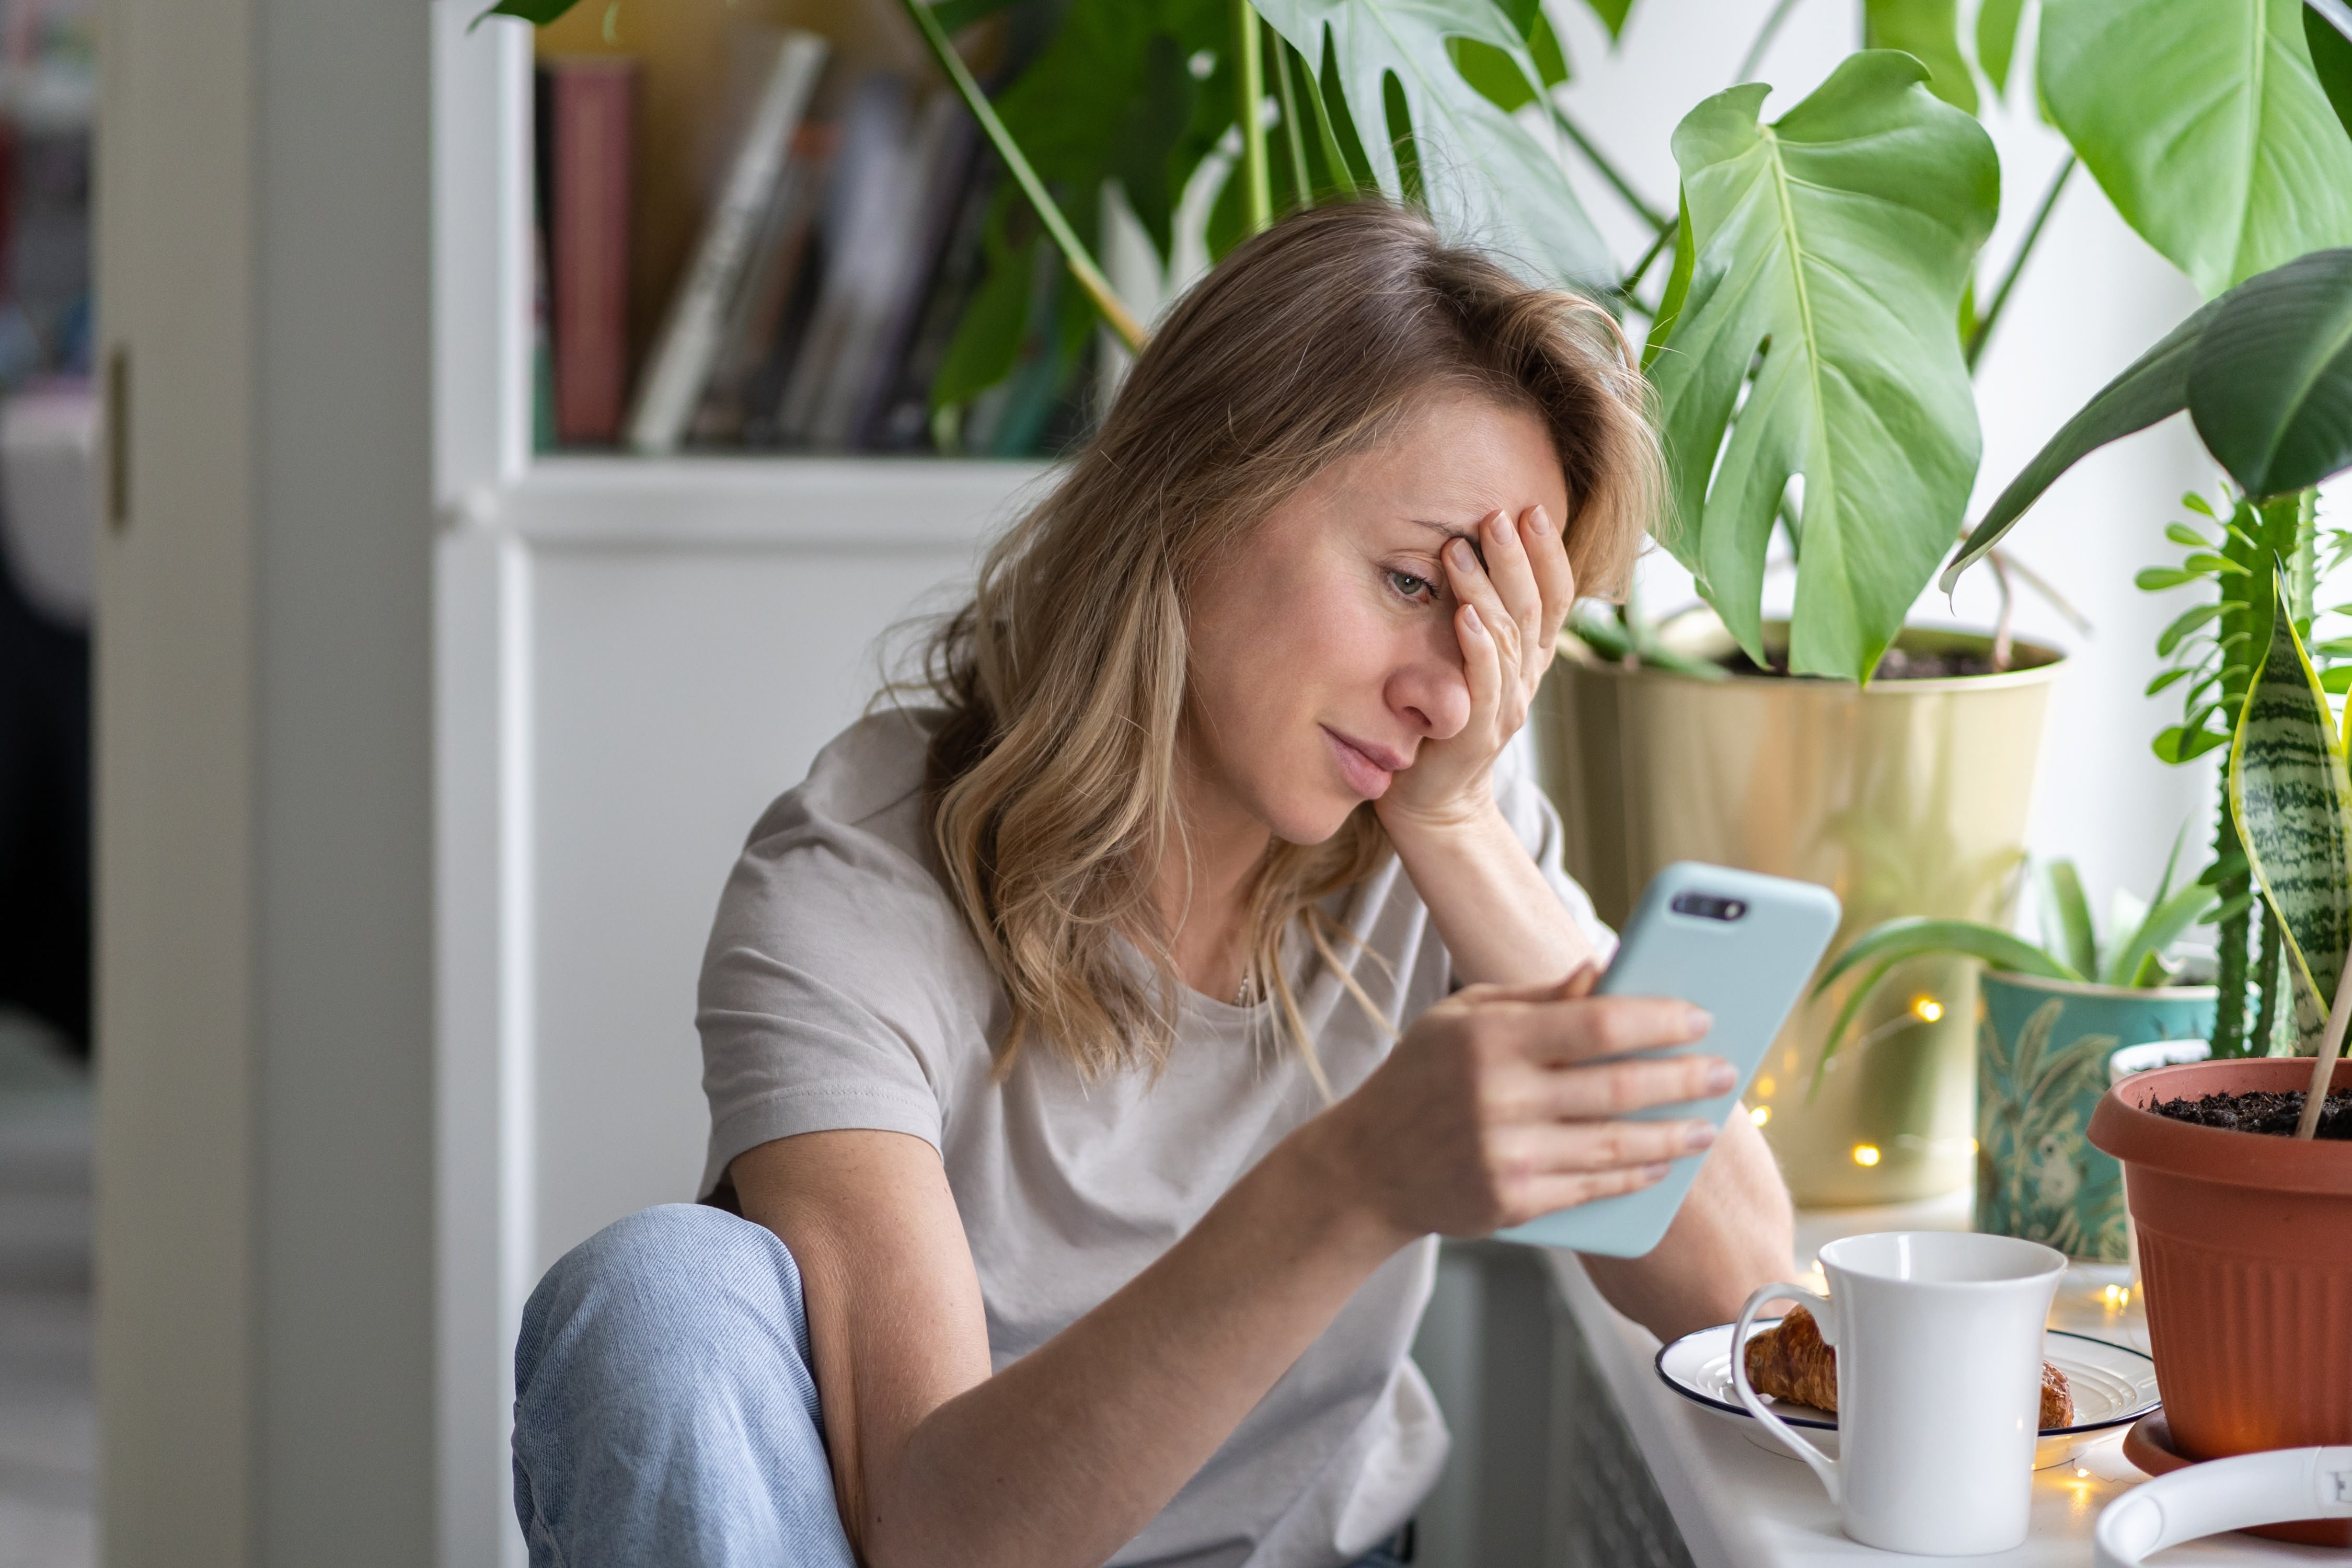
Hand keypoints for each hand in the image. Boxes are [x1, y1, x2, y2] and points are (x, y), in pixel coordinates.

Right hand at [1308, 966, 1731, 1241]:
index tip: (1701, 1018)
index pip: (1597, 1022)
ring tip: (1708, 1124)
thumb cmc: (1422, 1077)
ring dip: (1674, 1135)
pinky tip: (1663, 1162)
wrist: (1367, 1166)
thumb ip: (1532, 997)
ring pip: (1616, 1145)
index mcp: (1490, 1038)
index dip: (1658, 1021)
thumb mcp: (1460, 1018)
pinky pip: (1593, 1187)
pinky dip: (1636, 1174)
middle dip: (1685, 1078)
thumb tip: (1604, 970)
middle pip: (1619, 1086)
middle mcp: (1499, 1097)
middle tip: (1725, 1071)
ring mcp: (1507, 1155)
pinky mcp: (1512, 1202)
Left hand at [1378, 505, 1573, 832]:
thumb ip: (1478, 623)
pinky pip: (1484, 684)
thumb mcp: (1467, 665)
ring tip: (1460, 550)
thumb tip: (1462, 555)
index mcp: (1528, 659)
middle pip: (1533, 608)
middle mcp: (1525, 679)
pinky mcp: (1477, 733)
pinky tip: (1464, 616)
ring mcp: (1506, 706)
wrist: (1434, 802)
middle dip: (1517, 557)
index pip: (1554, 598)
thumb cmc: (1442, 723)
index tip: (1531, 509)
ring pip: (1508, 638)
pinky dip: (1478, 647)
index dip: (1548, 554)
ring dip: (1485, 590)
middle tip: (1496, 514)